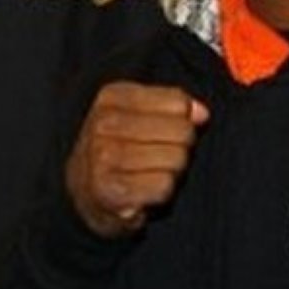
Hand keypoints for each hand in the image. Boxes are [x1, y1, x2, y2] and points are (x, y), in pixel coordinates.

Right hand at [66, 81, 208, 237]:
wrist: (86, 191)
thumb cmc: (123, 144)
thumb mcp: (145, 113)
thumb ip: (177, 104)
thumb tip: (202, 114)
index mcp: (112, 97)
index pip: (179, 103)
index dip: (183, 119)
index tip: (166, 127)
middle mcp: (103, 124)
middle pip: (183, 131)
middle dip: (180, 146)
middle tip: (160, 154)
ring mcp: (103, 157)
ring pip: (176, 159)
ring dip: (173, 170)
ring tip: (151, 171)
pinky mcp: (109, 191)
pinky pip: (164, 186)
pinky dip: (162, 192)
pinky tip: (144, 190)